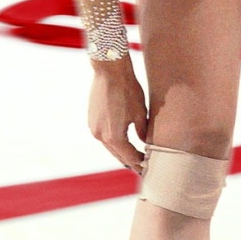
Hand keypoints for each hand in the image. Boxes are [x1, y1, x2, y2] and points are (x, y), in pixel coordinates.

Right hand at [88, 54, 147, 173]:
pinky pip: (104, 136)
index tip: (148, 168)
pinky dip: (113, 141)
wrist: (109, 70)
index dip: (140, 164)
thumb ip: (142, 132)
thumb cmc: (127, 90)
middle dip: (130, 160)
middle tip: (143, 166)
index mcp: (114, 137)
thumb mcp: (139, 113)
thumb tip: (145, 144)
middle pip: (118, 155)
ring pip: (110, 146)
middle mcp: (100, 136)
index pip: (130, 157)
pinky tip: (122, 140)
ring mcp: (93, 128)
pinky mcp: (91, 120)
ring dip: (121, 151)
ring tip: (134, 155)